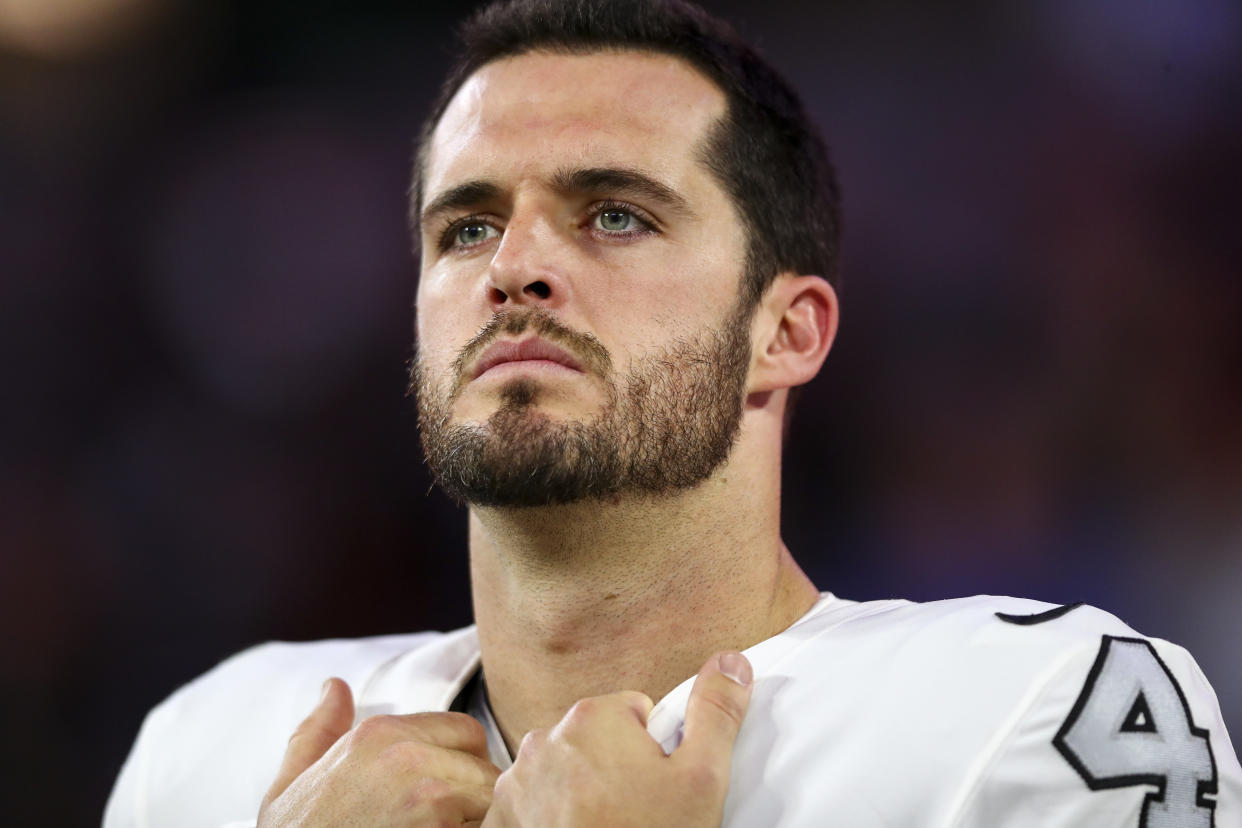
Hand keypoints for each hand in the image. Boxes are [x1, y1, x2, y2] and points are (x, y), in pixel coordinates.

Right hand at [258, 678, 501, 826]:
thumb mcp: (290, 786)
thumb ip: (316, 732)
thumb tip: (334, 686)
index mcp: (378, 734)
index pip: (466, 732)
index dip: (463, 762)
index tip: (447, 793)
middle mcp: (408, 757)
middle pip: (485, 766)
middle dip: (477, 795)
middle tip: (449, 821)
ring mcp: (430, 799)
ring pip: (492, 800)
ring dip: (480, 820)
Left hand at [483, 651, 753, 827]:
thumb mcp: (702, 779)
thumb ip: (716, 711)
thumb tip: (731, 662)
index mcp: (593, 718)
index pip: (634, 713)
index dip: (653, 753)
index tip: (656, 789)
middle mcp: (544, 741)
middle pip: (596, 741)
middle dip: (616, 771)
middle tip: (637, 815)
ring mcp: (515, 783)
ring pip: (563, 773)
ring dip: (581, 795)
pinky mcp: (500, 821)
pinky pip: (532, 805)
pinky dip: (549, 820)